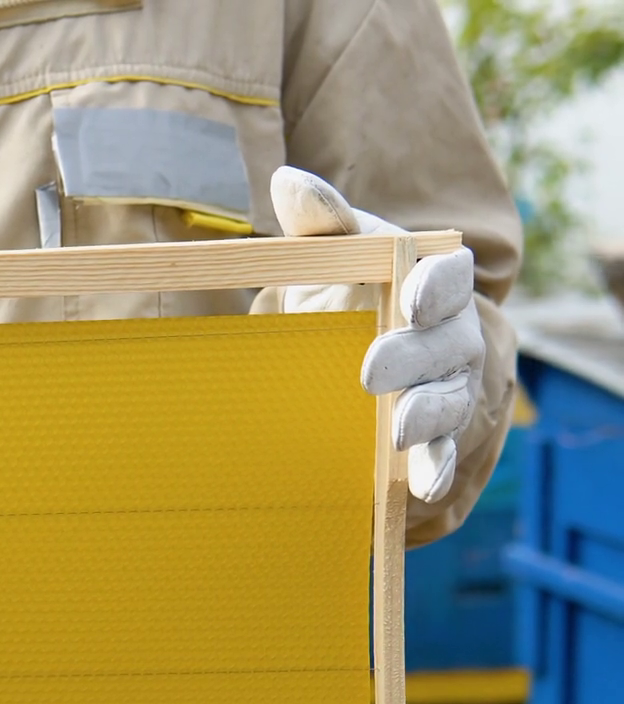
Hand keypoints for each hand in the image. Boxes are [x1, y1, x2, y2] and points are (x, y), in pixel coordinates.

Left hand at [271, 166, 483, 502]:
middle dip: (412, 357)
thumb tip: (289, 183)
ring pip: (448, 401)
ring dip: (426, 417)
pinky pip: (440, 452)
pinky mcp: (432, 433)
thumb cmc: (349, 276)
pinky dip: (433, 466)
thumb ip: (321, 218)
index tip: (410, 296)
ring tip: (397, 430)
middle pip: (445, 345)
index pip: (448, 278)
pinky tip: (421, 484)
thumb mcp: (334, 247)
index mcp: (431, 281)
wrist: (352, 328)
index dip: (436, 286)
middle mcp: (451, 335)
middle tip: (370, 371)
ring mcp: (446, 386)